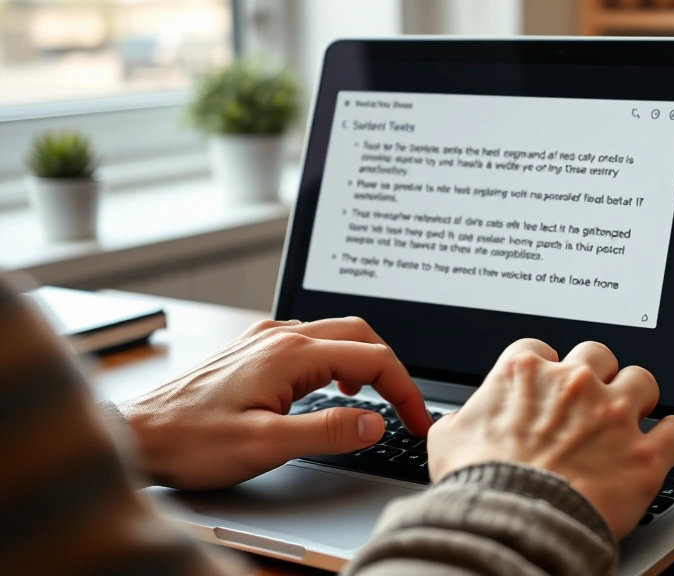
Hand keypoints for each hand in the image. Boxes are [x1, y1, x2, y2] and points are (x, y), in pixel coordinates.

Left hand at [119, 318, 432, 489]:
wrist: (137, 434)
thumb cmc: (191, 441)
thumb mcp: (266, 444)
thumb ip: (328, 431)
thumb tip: (375, 423)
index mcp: (290, 353)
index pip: (371, 359)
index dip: (404, 391)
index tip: (417, 421)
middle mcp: (279, 336)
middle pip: (359, 334)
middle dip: (389, 369)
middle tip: (404, 408)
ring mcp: (264, 339)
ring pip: (334, 335)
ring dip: (362, 363)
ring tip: (371, 401)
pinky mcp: (252, 350)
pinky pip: (309, 342)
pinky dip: (334, 361)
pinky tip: (329, 387)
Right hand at [427, 339, 673, 538]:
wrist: (511, 522)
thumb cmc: (478, 483)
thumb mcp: (447, 440)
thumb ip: (460, 420)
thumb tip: (457, 424)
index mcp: (525, 373)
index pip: (540, 348)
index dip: (546, 368)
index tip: (547, 386)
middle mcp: (573, 382)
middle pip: (598, 353)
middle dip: (597, 374)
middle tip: (592, 400)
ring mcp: (613, 414)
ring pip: (643, 380)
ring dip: (638, 397)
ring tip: (632, 417)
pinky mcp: (643, 454)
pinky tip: (666, 445)